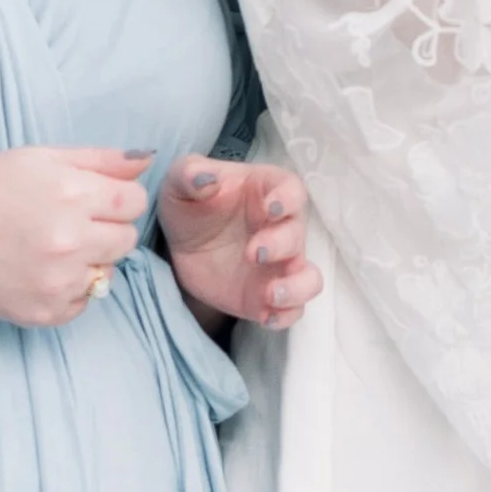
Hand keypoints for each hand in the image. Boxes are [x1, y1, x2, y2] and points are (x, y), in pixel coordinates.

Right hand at [0, 148, 150, 327]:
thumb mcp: (44, 158)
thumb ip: (102, 159)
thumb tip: (148, 160)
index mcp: (73, 194)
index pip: (135, 203)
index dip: (118, 200)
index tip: (95, 201)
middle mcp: (69, 240)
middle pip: (127, 240)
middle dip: (107, 230)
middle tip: (72, 225)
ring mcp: (58, 280)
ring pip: (108, 272)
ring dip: (89, 260)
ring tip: (52, 248)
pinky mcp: (45, 311)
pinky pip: (84, 302)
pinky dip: (70, 289)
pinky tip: (41, 270)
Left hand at [158, 158, 322, 332]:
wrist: (183, 245)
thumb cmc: (192, 203)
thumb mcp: (182, 182)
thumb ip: (191, 174)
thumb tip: (204, 177)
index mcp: (267, 192)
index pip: (291, 190)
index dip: (287, 199)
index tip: (271, 208)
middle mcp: (282, 228)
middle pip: (298, 235)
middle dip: (281, 245)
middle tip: (253, 253)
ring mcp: (279, 265)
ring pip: (309, 277)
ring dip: (297, 287)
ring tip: (272, 294)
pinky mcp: (267, 296)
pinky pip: (292, 310)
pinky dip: (286, 315)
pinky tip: (267, 317)